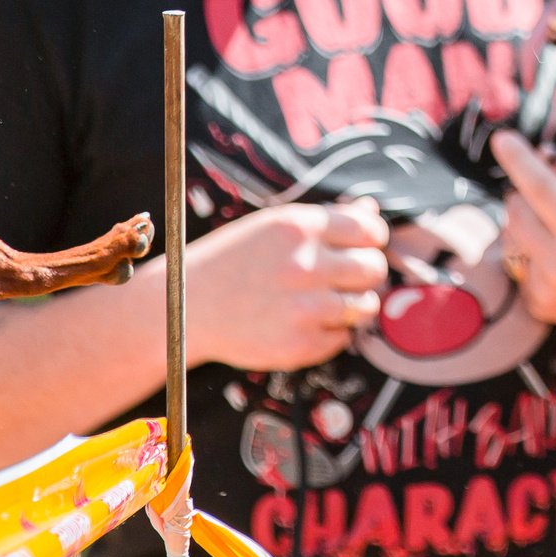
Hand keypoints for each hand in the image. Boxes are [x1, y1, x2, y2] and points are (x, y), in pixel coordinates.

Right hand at [183, 201, 387, 370]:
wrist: (181, 309)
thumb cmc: (232, 262)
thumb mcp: (272, 227)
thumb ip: (326, 220)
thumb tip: (373, 212)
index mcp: (299, 227)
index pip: (371, 230)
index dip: (373, 239)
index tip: (364, 247)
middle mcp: (305, 265)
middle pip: (374, 268)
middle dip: (365, 272)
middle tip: (345, 277)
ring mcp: (304, 308)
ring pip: (366, 305)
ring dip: (353, 304)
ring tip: (325, 301)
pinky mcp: (299, 345)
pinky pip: (343, 338)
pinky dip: (331, 332)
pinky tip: (304, 322)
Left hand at [494, 133, 555, 334]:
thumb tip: (546, 158)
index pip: (542, 191)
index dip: (521, 161)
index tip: (503, 138)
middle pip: (516, 211)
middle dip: (528, 193)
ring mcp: (547, 293)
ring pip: (511, 237)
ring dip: (528, 222)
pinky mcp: (539, 305)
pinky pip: (519, 262)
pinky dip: (535, 251)